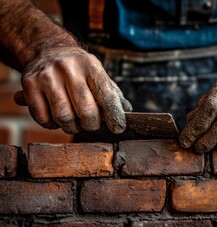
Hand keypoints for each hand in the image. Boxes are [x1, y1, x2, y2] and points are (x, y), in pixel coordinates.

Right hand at [15, 47, 131, 133]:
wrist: (48, 49)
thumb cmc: (79, 68)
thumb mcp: (98, 74)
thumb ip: (112, 93)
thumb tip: (127, 111)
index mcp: (90, 65)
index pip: (107, 96)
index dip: (114, 116)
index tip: (118, 128)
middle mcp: (68, 69)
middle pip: (86, 112)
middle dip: (92, 124)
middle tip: (91, 123)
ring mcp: (47, 76)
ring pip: (64, 118)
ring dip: (72, 127)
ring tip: (75, 122)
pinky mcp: (29, 85)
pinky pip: (43, 118)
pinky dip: (52, 125)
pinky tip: (57, 118)